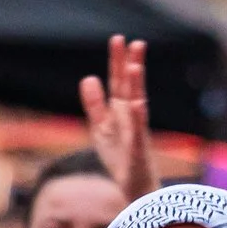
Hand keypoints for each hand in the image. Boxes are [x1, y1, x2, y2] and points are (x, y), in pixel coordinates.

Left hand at [81, 37, 155, 200]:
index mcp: (120, 111)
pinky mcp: (138, 150)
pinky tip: (137, 104)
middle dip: (131, 66)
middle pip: (130, 89)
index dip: (117, 62)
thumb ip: (95, 104)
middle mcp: (131, 118)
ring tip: (135, 66)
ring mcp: (136, 132)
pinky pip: (138, 132)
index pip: (118, 82)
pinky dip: (137, 119)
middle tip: (135, 42)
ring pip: (137, 105)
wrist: (135, 188)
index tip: (118, 39)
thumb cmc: (120, 158)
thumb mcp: (100, 128)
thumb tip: (88, 77)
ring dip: (137, 87)